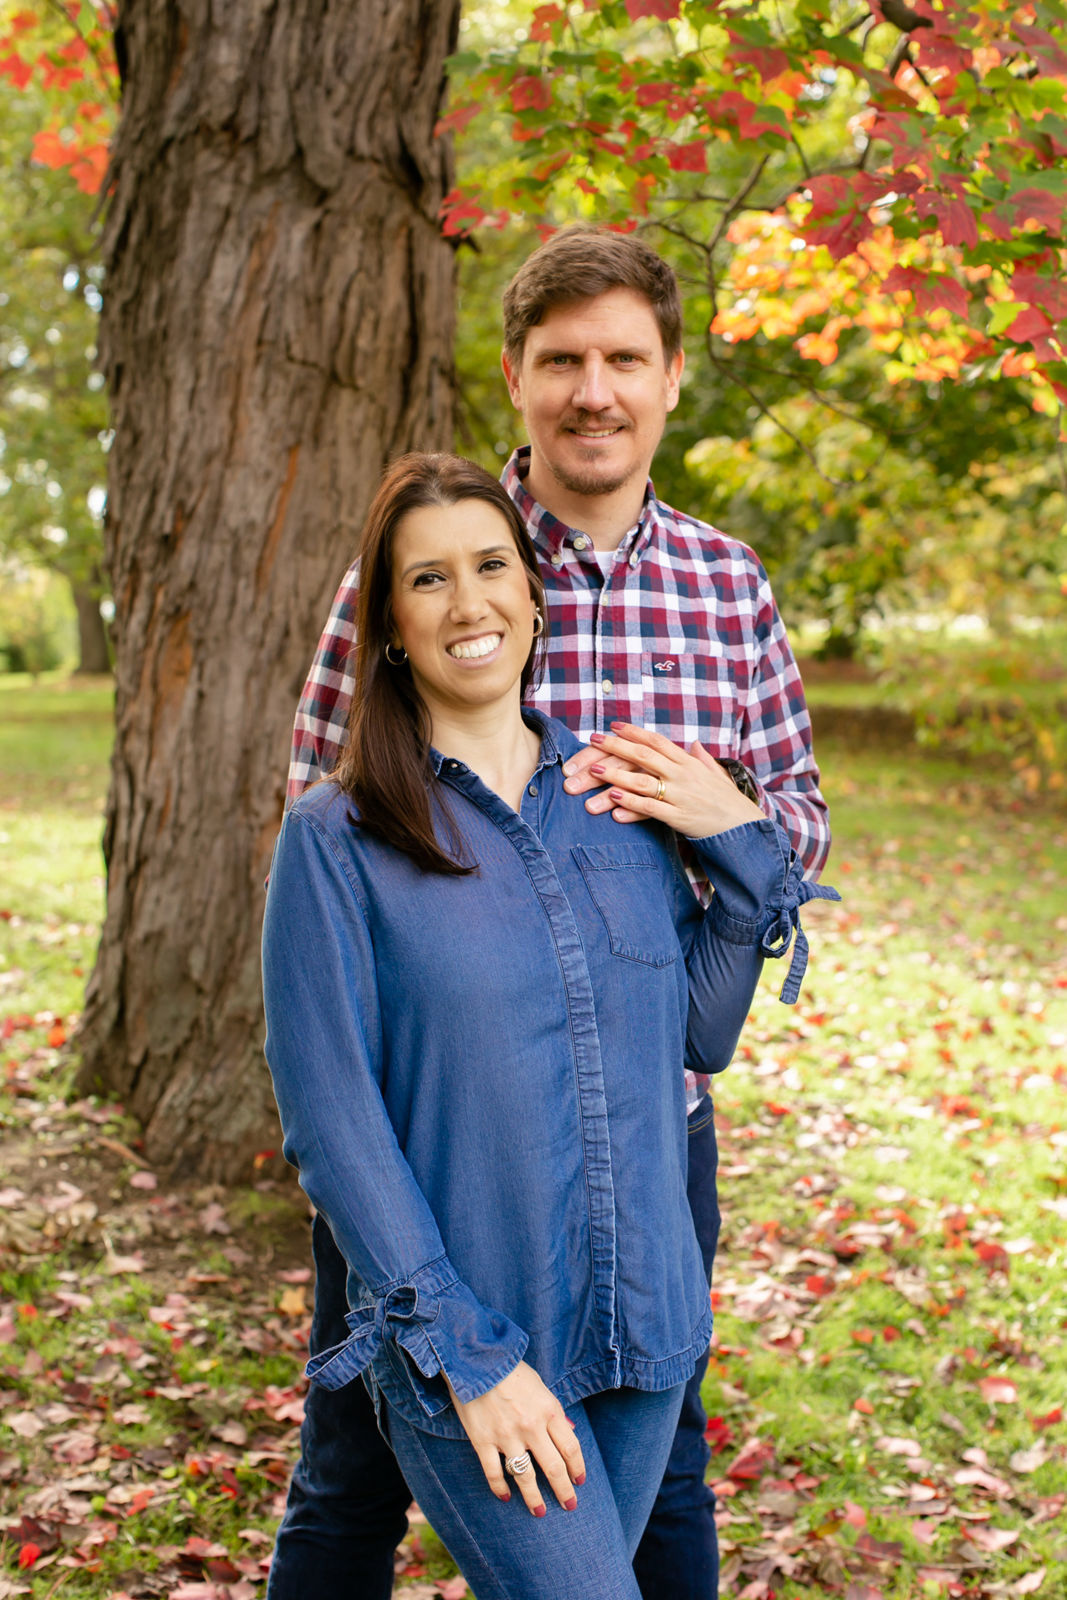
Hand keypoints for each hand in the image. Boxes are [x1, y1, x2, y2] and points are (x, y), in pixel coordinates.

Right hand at [446, 1360, 585, 1515]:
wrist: (475, 1358)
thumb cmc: (510, 1369)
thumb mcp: (540, 1385)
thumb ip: (554, 1410)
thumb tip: (569, 1432)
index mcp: (549, 1410)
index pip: (571, 1448)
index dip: (578, 1468)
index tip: (580, 1481)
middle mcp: (531, 1427)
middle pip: (554, 1468)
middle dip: (564, 1491)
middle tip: (570, 1505)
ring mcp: (507, 1436)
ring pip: (525, 1477)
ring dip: (535, 1499)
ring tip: (540, 1512)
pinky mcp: (483, 1441)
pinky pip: (494, 1472)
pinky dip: (499, 1488)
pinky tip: (505, 1497)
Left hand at [581, 722, 763, 836]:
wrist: (743, 827)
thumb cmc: (727, 800)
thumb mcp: (715, 774)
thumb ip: (702, 759)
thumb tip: (695, 744)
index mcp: (689, 763)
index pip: (658, 741)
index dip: (635, 732)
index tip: (614, 725)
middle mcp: (683, 775)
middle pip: (645, 756)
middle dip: (617, 746)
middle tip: (594, 739)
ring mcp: (681, 796)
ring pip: (643, 781)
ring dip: (616, 774)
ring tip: (594, 769)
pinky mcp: (679, 817)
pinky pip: (651, 808)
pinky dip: (631, 802)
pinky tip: (614, 798)